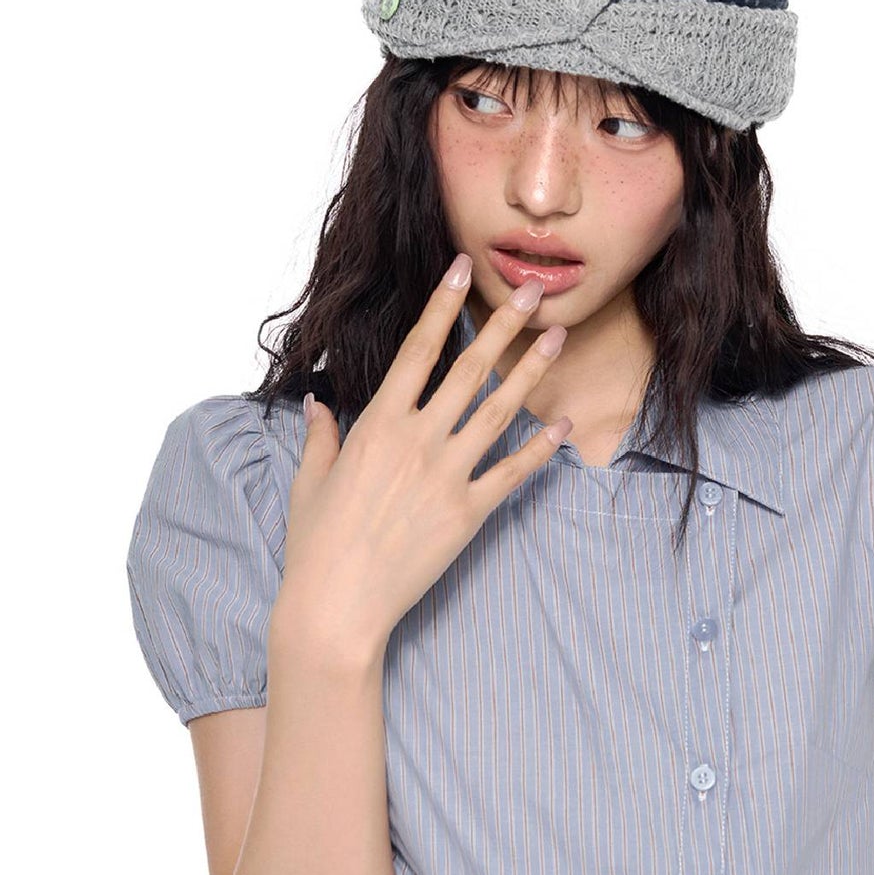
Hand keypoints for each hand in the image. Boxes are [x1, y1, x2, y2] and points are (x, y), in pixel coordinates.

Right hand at [271, 253, 569, 664]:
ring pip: (498, 412)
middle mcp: (417, 441)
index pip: (417, 350)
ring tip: (557, 339)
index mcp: (377, 425)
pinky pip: (512, 473)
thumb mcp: (311, 481)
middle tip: (532, 292)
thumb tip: (317, 403)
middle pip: (469, 370)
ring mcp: (447, 476)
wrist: (338, 605)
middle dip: (502, 326)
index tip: (461, 270)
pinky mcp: (469, 514)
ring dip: (531, 373)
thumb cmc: (316, 544)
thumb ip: (321, 436)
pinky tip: (562, 426)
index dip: (442, 306)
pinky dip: (539, 450)